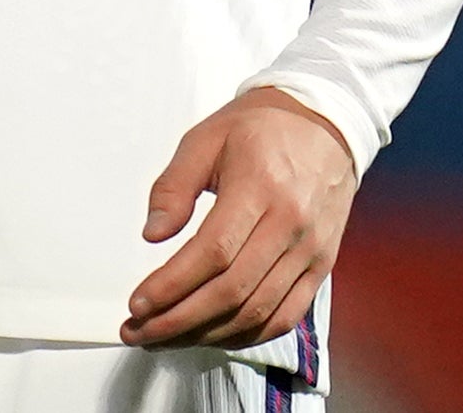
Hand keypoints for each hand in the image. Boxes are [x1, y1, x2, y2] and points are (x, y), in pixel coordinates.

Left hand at [122, 86, 356, 349]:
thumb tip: (152, 233)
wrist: (324, 125)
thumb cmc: (260, 128)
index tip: (138, 303)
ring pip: (259, 310)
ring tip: (166, 337)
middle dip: (180, 319)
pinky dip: (248, 333)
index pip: (213, 252)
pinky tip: (213, 335)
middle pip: (233, 290)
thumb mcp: (204, 139)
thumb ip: (174, 186)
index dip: (173, 285)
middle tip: (140, 331)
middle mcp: (291, 225)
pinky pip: (286, 314)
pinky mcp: (321, 266)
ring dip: (208, 333)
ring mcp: (310, 251)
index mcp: (260, 187)